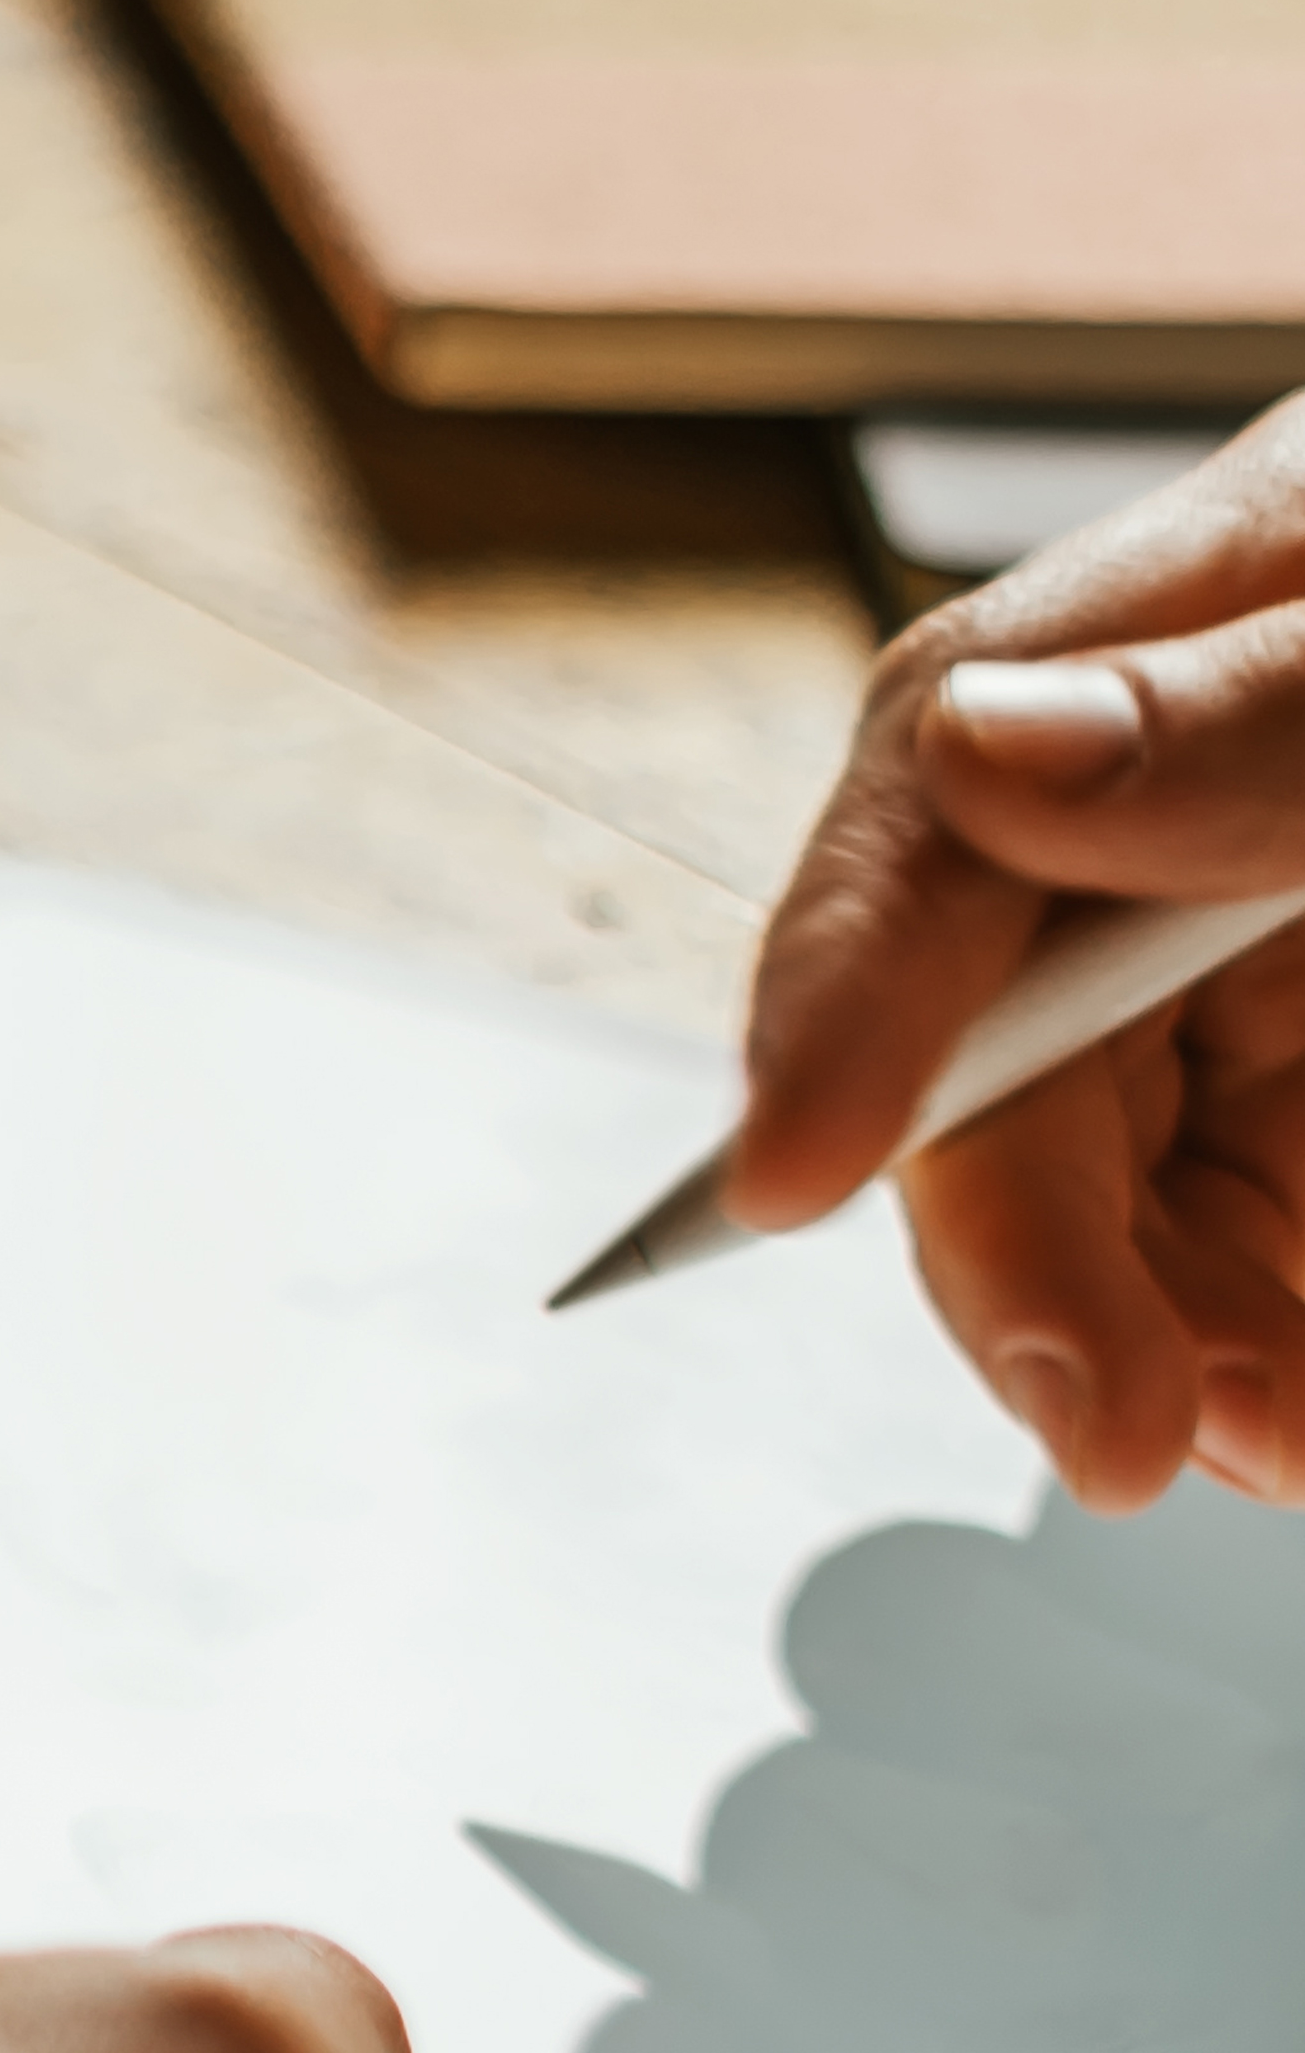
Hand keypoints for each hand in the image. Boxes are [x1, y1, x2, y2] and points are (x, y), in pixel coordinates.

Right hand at [747, 398, 1304, 1508]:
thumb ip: (1266, 704)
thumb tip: (990, 751)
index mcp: (1202, 621)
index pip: (947, 819)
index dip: (844, 996)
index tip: (796, 1164)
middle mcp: (1189, 806)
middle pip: (1012, 1053)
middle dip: (1032, 1255)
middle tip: (1107, 1420)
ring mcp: (1264, 946)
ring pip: (1128, 1178)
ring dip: (1168, 1335)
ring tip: (1272, 1431)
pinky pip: (1264, 1228)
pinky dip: (1270, 1340)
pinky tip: (1298, 1405)